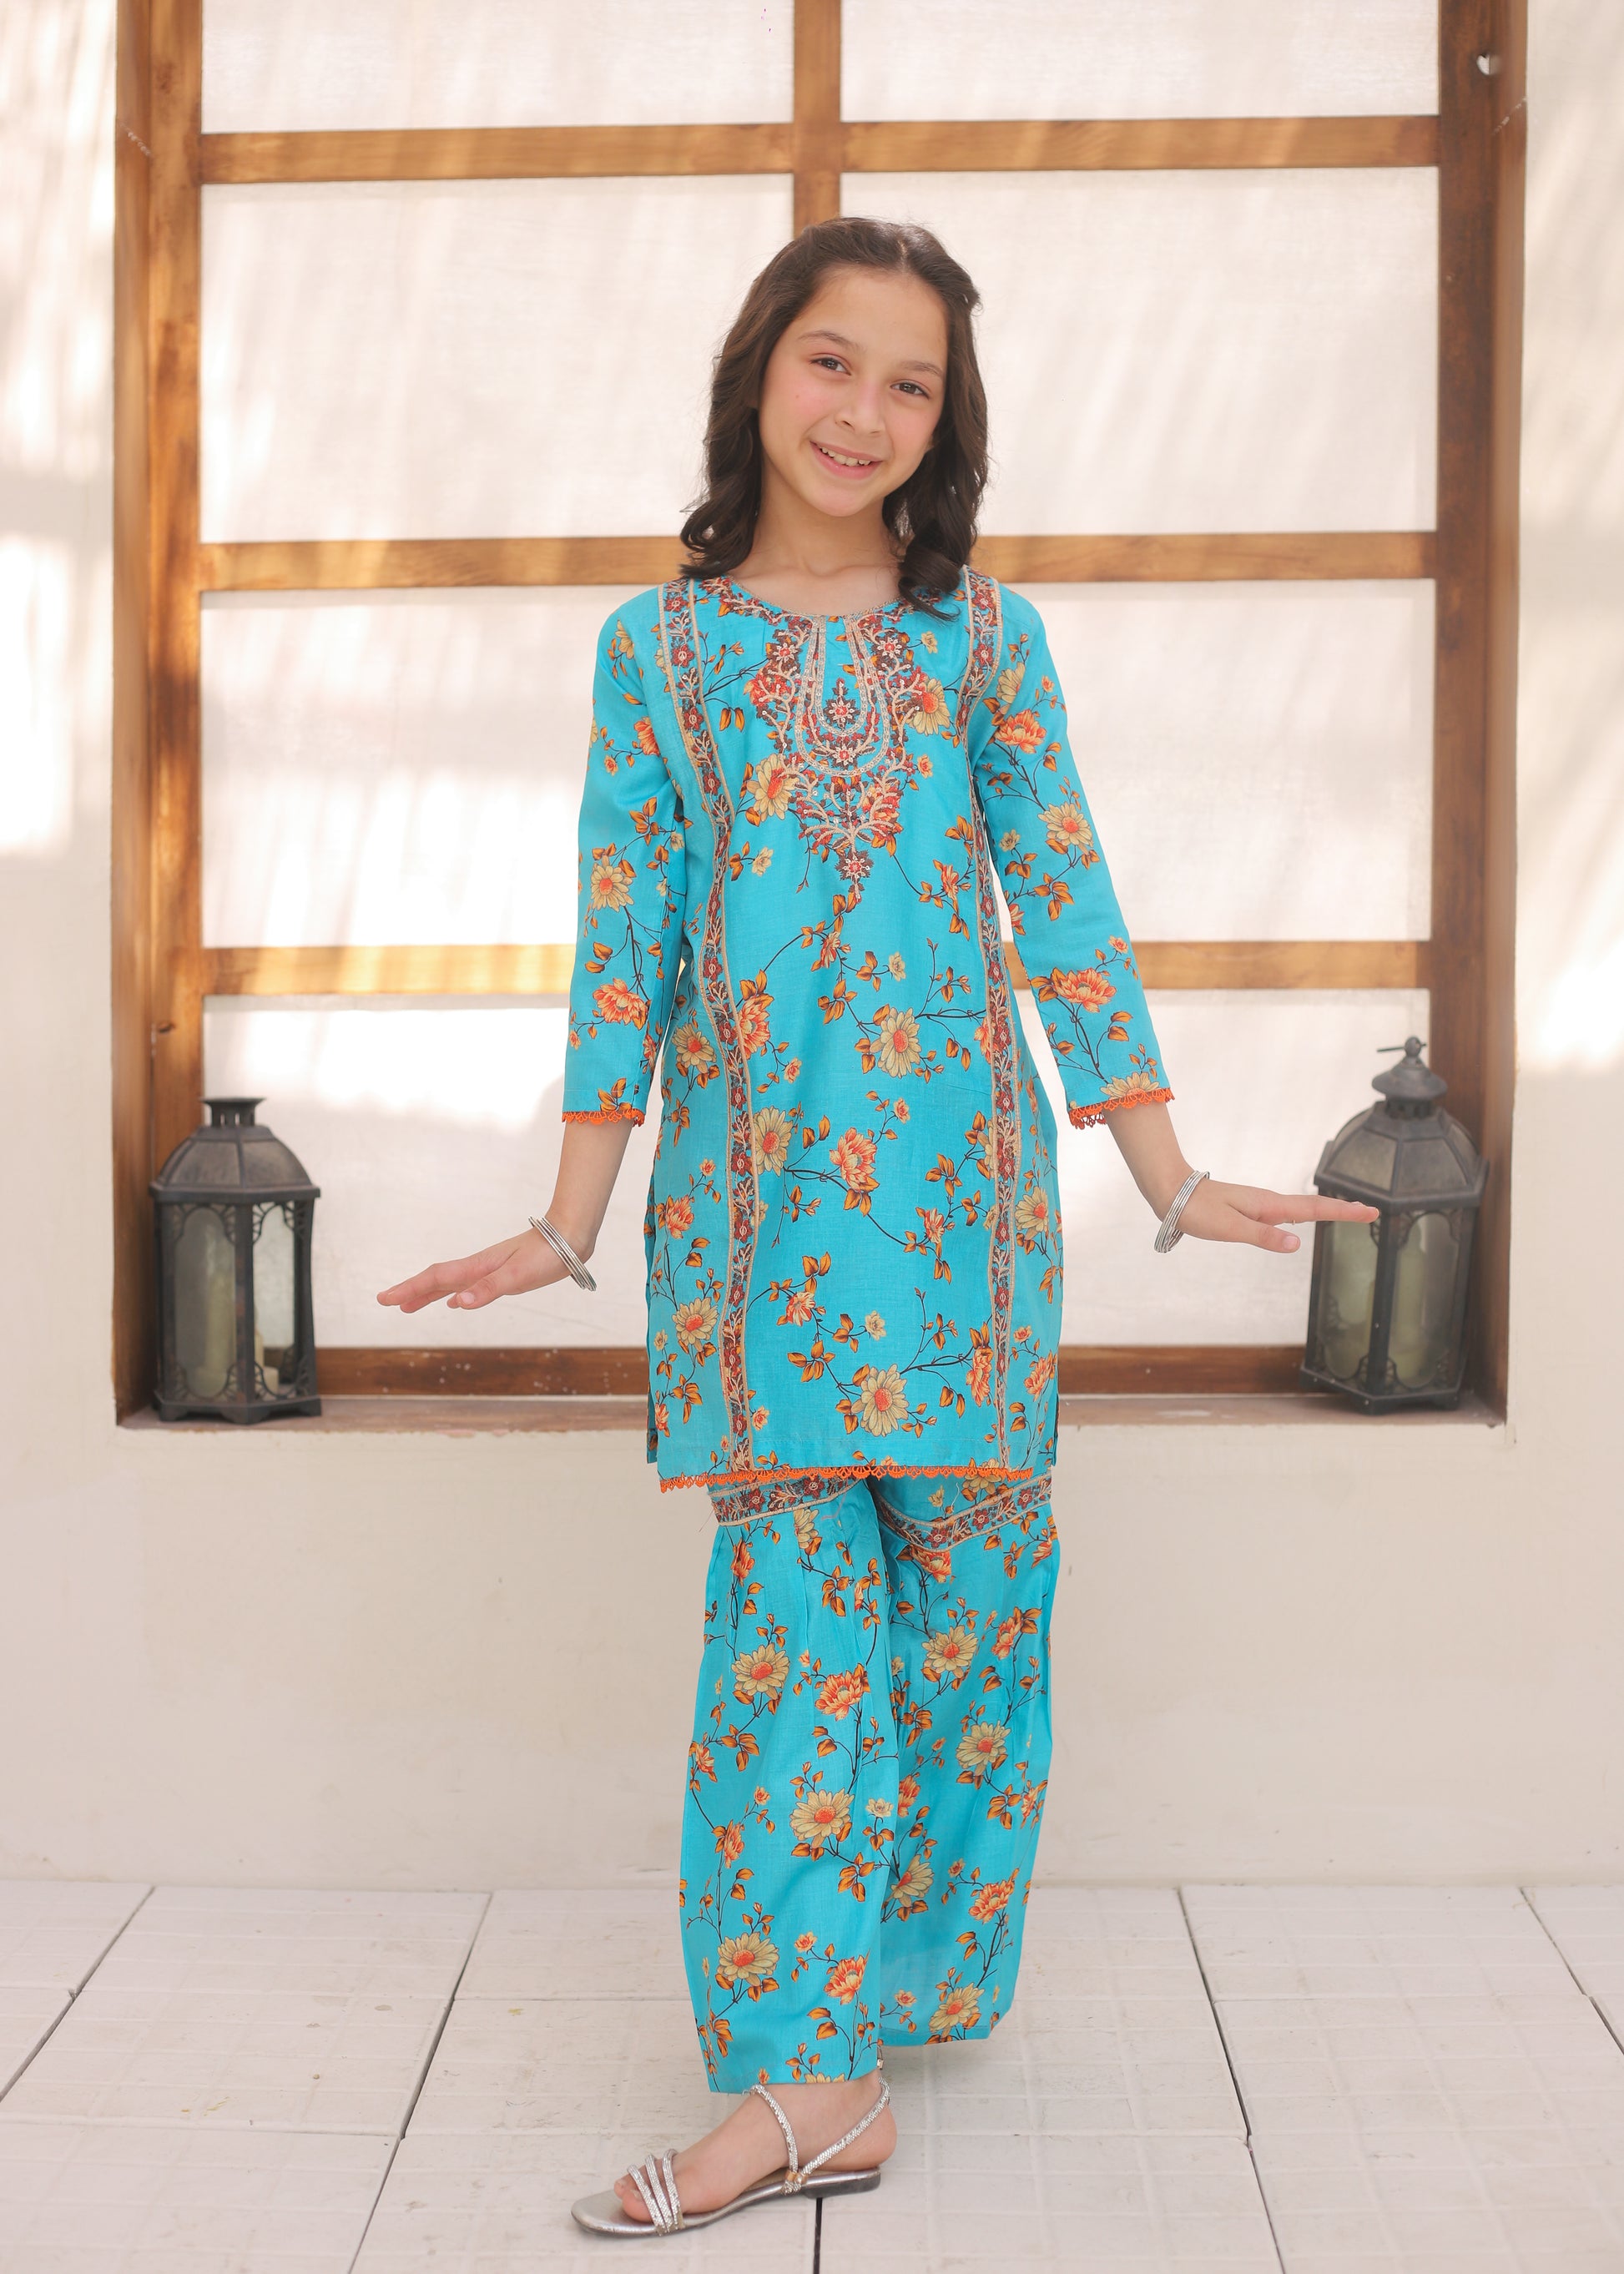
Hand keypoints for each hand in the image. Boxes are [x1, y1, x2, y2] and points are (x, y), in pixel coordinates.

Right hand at [375, 1225, 577, 1314]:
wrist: (571, 1238)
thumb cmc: (547, 1256)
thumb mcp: (519, 1276)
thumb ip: (489, 1289)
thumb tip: (458, 1303)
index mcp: (478, 1268)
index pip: (435, 1279)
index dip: (410, 1289)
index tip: (385, 1299)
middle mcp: (479, 1267)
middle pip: (437, 1280)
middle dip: (411, 1291)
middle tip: (387, 1302)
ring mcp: (490, 1270)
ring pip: (451, 1284)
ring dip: (429, 1294)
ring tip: (410, 1306)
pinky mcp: (503, 1273)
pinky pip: (469, 1285)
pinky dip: (456, 1294)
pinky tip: (456, 1301)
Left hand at [1171, 1177, 1378, 1255]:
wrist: (1172, 1193)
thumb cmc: (1198, 1212)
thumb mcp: (1230, 1229)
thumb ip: (1263, 1237)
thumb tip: (1296, 1245)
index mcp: (1268, 1206)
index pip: (1314, 1210)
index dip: (1343, 1212)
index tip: (1370, 1211)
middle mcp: (1268, 1203)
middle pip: (1314, 1207)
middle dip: (1343, 1210)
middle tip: (1371, 1213)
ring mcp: (1260, 1205)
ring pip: (1301, 1208)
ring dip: (1327, 1210)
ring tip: (1349, 1214)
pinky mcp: (1251, 1209)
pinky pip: (1286, 1212)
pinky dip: (1305, 1213)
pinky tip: (1306, 1219)